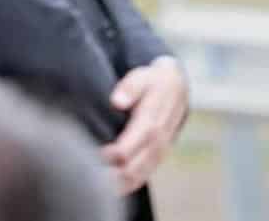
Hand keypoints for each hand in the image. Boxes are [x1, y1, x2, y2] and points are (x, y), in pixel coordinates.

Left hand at [102, 56, 189, 192]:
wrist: (176, 88)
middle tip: (92, 177)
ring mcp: (160, 149)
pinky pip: (145, 174)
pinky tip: (114, 190)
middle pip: (137, 164)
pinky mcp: (158, 155)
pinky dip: (131, 183)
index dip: (115, 152)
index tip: (97, 155)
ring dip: (122, 183)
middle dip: (116, 173)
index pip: (133, 142)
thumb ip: (129, 88)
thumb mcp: (142, 77)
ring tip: (100, 189)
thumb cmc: (151, 82)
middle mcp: (158, 139)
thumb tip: (117, 101)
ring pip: (141, 173)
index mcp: (152, 120)